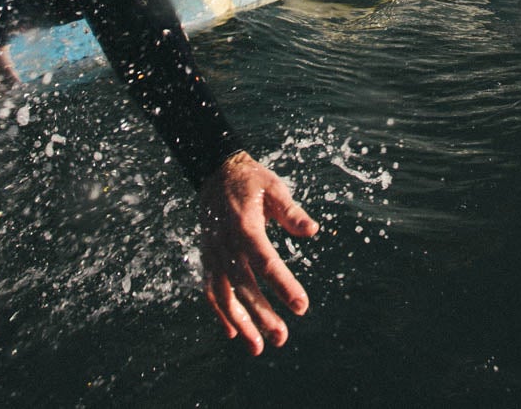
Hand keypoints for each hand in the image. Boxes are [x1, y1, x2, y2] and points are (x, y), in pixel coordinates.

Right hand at [198, 151, 319, 354]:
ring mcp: (213, 253)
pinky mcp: (207, 258)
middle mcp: (226, 244)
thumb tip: (312, 230)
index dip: (283, 285)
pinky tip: (235, 333)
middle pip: (244, 286)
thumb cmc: (251, 181)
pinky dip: (220, 313)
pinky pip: (211, 290)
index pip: (265, 261)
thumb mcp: (274, 188)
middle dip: (262, 315)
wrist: (214, 172)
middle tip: (281, 338)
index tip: (301, 307)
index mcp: (245, 226)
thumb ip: (291, 212)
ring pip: (224, 295)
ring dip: (241, 322)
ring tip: (258, 348)